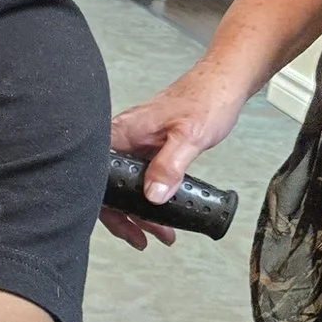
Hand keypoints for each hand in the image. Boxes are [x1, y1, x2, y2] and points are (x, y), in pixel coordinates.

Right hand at [101, 62, 249, 249]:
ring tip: (160, 232)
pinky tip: (161, 210)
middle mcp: (122, 138)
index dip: (109, 207)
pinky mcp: (147, 147)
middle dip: (127, 217)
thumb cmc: (205, 100)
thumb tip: (153, 195)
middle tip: (145, 238)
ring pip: (126, 184)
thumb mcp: (189, 137)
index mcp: (121, 133)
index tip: (126, 227)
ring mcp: (134, 143)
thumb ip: (169, 166)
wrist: (223, 84)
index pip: (98, 178)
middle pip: (110, 186)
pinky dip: (148, 197)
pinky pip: (139, 177)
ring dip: (140, 211)